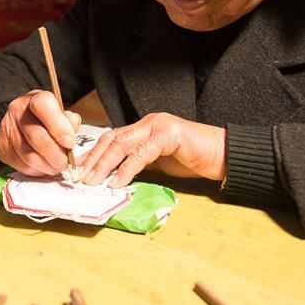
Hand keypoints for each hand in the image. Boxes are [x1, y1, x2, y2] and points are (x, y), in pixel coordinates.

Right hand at [0, 90, 81, 175]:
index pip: (43, 106)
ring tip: (56, 166)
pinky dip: (36, 170)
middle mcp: (17, 111)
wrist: (21, 122)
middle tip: (65, 162)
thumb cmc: (46, 119)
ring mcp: (6, 129)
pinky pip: (21, 165)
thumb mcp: (61, 114)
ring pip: (28, 155)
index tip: (70, 143)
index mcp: (34, 99)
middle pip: (36, 136)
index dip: (59, 127)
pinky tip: (43, 166)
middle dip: (55, 154)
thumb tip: (70, 139)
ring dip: (47, 166)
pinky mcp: (1, 147)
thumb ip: (69, 123)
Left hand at [80, 113, 225, 187]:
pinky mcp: (169, 135)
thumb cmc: (195, 160)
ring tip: (93, 180)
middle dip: (93, 159)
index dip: (94, 154)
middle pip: (112, 138)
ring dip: (104, 164)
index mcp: (144, 128)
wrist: (224, 156)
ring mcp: (159, 126)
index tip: (81, 170)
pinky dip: (126, 169)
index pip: (112, 138)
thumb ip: (140, 164)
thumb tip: (115, 177)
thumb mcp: (160, 163)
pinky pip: (141, 153)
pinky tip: (117, 181)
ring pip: (122, 144)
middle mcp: (148, 123)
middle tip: (81, 176)